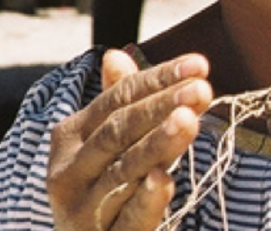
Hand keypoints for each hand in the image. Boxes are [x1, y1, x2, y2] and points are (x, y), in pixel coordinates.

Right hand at [47, 49, 212, 230]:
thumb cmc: (101, 189)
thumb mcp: (107, 146)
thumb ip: (116, 104)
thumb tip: (115, 55)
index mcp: (69, 138)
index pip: (116, 99)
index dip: (157, 80)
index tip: (200, 64)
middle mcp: (68, 171)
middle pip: (117, 130)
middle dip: (161, 107)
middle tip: (202, 89)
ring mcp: (81, 210)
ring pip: (122, 171)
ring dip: (157, 145)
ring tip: (190, 121)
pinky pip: (128, 219)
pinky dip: (146, 199)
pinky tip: (165, 178)